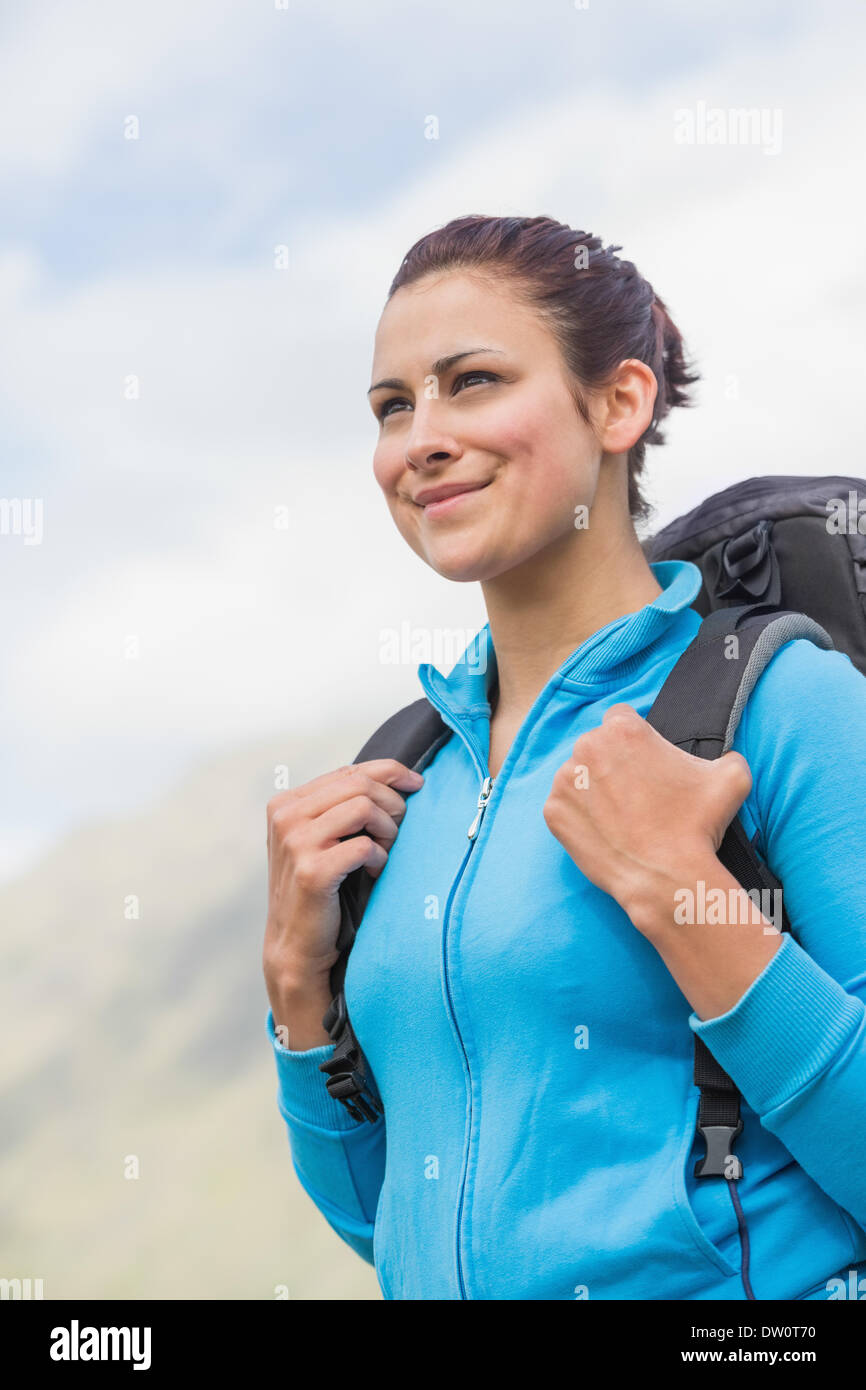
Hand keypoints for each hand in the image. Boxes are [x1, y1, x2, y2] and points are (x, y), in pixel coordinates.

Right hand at [263, 759, 423, 1044]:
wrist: (296, 944)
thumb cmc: (319, 888)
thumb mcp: (322, 838)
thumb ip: (342, 806)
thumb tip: (395, 777)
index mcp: (286, 803)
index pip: (348, 770)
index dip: (390, 772)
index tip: (417, 783)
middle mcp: (285, 816)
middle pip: (360, 784)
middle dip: (392, 803)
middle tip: (399, 829)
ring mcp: (295, 842)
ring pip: (364, 807)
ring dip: (387, 829)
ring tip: (384, 851)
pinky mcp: (312, 870)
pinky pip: (365, 845)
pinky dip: (380, 857)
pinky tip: (374, 871)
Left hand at [542, 703, 752, 932]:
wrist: (666, 878)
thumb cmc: (698, 825)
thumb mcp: (731, 776)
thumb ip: (726, 753)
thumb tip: (724, 757)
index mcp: (622, 729)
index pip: (623, 719)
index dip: (637, 740)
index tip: (646, 761)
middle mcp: (586, 747)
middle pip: (598, 745)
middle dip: (614, 762)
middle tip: (637, 792)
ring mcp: (565, 781)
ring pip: (579, 774)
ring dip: (594, 787)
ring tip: (622, 814)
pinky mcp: (554, 813)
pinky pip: (565, 806)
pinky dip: (580, 815)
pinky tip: (605, 830)